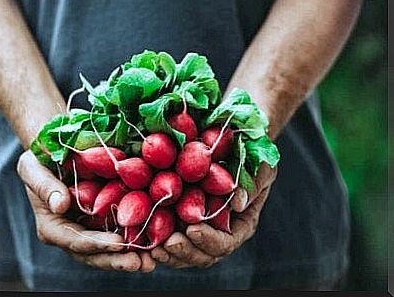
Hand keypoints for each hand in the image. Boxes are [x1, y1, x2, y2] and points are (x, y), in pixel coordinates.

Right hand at [17, 150, 155, 272]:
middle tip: (140, 263)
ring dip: (129, 257)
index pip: (75, 240)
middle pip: (94, 254)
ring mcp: (89, 230)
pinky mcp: (104, 221)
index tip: (119, 243)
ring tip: (151, 261)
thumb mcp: (33, 166)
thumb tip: (60, 205)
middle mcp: (71, 234)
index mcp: (52, 226)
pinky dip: (136, 241)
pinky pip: (120, 234)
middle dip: (117, 260)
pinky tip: (154, 243)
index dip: (97, 244)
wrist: (54, 151)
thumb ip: (43, 185)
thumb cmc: (39, 158)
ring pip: (108, 251)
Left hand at [151, 164, 276, 268]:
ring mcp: (198, 229)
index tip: (194, 229)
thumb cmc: (252, 157)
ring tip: (154, 248)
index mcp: (240, 225)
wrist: (234, 148)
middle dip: (185, 252)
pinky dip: (156, 240)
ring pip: (183, 253)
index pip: (225, 243)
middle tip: (169, 243)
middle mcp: (218, 233)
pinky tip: (142, 236)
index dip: (209, 240)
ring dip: (168, 253)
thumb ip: (253, 184)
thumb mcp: (260, 167)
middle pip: (202, 255)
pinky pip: (167, 237)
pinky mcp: (178, 220)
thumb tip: (239, 203)